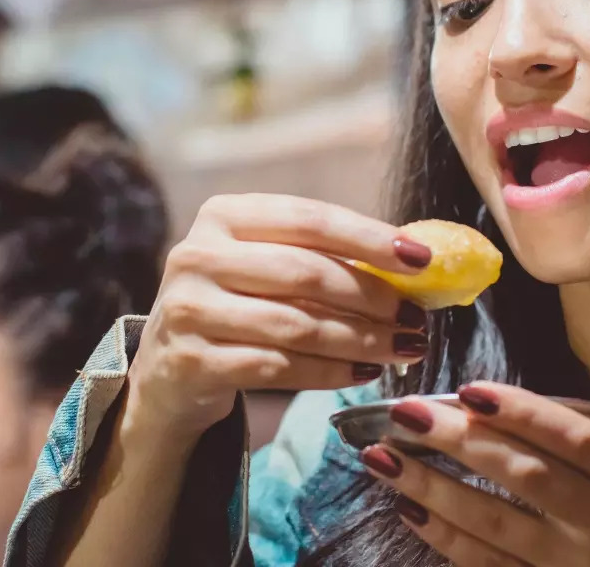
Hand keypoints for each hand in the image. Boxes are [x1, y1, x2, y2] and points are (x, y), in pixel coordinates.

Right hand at [127, 194, 433, 437]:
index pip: (309, 219)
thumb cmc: (237, 307)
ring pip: (297, 325)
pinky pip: (279, 367)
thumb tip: (413, 261)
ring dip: (361, 340)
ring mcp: (190, 309)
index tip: (420, 259)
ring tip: (403, 348)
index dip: (369, 238)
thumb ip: (323, 257)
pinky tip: (363, 373)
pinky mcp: (193, 361)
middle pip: (306, 273)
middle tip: (416, 318)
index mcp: (223, 215)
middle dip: (372, 298)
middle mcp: (197, 254)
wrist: (168, 370)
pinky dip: (330, 373)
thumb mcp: (265, 266)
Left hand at [358, 383, 589, 566]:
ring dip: (432, 489)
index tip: (467, 389)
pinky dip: (445, 536)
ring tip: (384, 459)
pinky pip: (487, 565)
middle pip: (528, 477)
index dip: (520, 412)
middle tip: (405, 414)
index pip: (575, 439)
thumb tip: (477, 406)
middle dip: (459, 442)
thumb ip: (572, 439)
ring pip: (496, 524)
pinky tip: (409, 507)